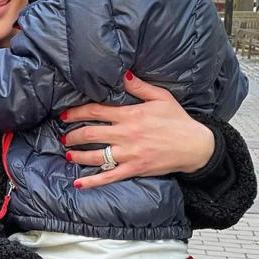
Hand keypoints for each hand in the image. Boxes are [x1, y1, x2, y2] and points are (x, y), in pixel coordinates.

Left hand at [63, 72, 214, 189]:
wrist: (195, 146)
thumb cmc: (177, 120)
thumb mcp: (160, 97)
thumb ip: (138, 86)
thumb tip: (122, 74)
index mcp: (130, 115)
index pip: (95, 112)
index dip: (76, 112)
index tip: (64, 114)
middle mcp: (125, 134)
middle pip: (89, 134)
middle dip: (72, 135)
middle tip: (63, 135)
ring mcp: (128, 154)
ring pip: (95, 156)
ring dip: (77, 155)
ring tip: (68, 153)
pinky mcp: (134, 169)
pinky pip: (108, 177)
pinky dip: (92, 181)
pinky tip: (78, 184)